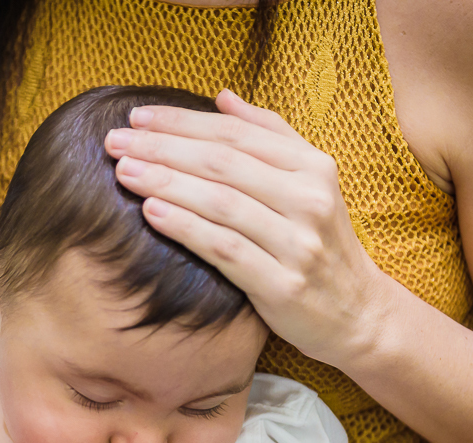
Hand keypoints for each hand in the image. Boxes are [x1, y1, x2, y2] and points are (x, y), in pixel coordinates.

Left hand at [105, 89, 393, 368]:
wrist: (357, 314)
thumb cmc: (320, 245)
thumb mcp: (310, 184)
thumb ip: (270, 137)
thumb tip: (223, 97)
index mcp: (313, 167)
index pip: (237, 133)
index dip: (183, 121)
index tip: (138, 116)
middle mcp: (308, 199)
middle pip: (223, 162)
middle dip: (163, 147)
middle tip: (115, 141)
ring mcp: (297, 243)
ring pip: (221, 202)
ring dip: (166, 183)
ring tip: (124, 171)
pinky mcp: (282, 285)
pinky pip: (224, 248)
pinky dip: (185, 227)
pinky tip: (151, 212)